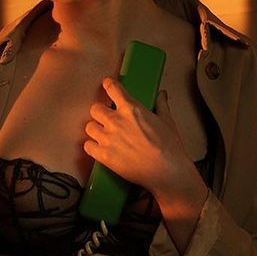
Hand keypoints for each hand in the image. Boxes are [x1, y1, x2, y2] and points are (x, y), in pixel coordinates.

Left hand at [85, 77, 195, 197]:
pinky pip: (87, 146)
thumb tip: (162, 95)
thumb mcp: (167, 121)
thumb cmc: (169, 147)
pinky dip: (92, 147)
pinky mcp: (104, 156)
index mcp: (131, 109)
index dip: (108, 85)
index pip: (113, 88)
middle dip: (100, 113)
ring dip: (95, 130)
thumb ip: (161, 105)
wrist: (166, 171)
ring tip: (103, 135)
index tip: (106, 85)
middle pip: (95, 109)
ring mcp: (108, 139)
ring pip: (89, 127)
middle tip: (106, 119)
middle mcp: (116, 121)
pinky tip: (99, 149)